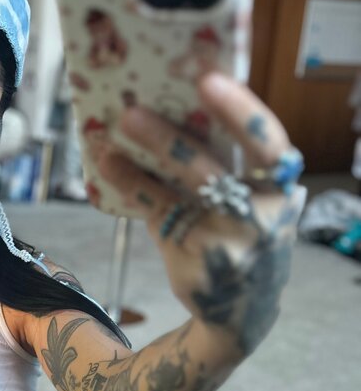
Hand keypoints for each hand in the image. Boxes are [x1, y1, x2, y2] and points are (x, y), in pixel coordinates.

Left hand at [92, 71, 306, 355]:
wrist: (240, 310)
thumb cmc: (245, 236)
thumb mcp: (257, 202)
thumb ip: (232, 165)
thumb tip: (176, 109)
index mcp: (280, 191)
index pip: (268, 145)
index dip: (241, 111)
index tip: (208, 80)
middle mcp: (258, 217)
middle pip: (213, 170)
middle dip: (172, 138)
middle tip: (133, 110)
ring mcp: (224, 240)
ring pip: (179, 191)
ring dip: (146, 157)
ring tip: (116, 129)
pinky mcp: (192, 254)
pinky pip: (157, 211)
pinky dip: (132, 184)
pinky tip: (109, 165)